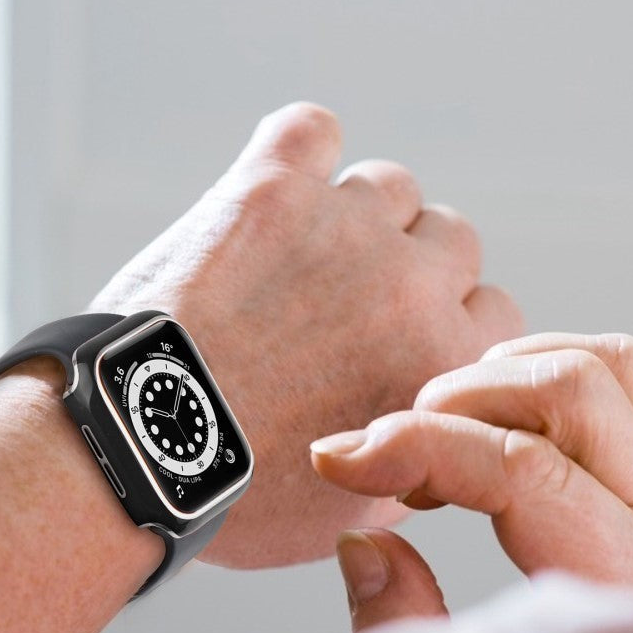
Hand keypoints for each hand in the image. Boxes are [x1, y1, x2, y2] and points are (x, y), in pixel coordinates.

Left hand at [90, 102, 522, 566]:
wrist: (137, 454)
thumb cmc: (241, 491)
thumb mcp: (362, 502)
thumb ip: (422, 440)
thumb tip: (436, 412)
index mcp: (444, 361)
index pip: (495, 308)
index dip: (447, 321)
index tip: (403, 334)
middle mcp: (411, 284)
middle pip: (453, 239)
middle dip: (412, 267)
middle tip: (348, 300)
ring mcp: (341, 228)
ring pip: (389, 187)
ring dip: (357, 216)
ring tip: (299, 257)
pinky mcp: (268, 189)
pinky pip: (311, 130)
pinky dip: (299, 152)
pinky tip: (278, 187)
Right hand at [312, 333, 632, 631]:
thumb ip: (399, 619)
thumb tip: (366, 542)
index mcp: (619, 579)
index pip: (519, 466)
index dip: (417, 447)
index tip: (339, 460)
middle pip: (574, 389)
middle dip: (458, 402)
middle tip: (390, 452)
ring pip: (607, 365)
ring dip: (503, 375)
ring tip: (439, 430)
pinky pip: (616, 378)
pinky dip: (537, 370)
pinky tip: (481, 420)